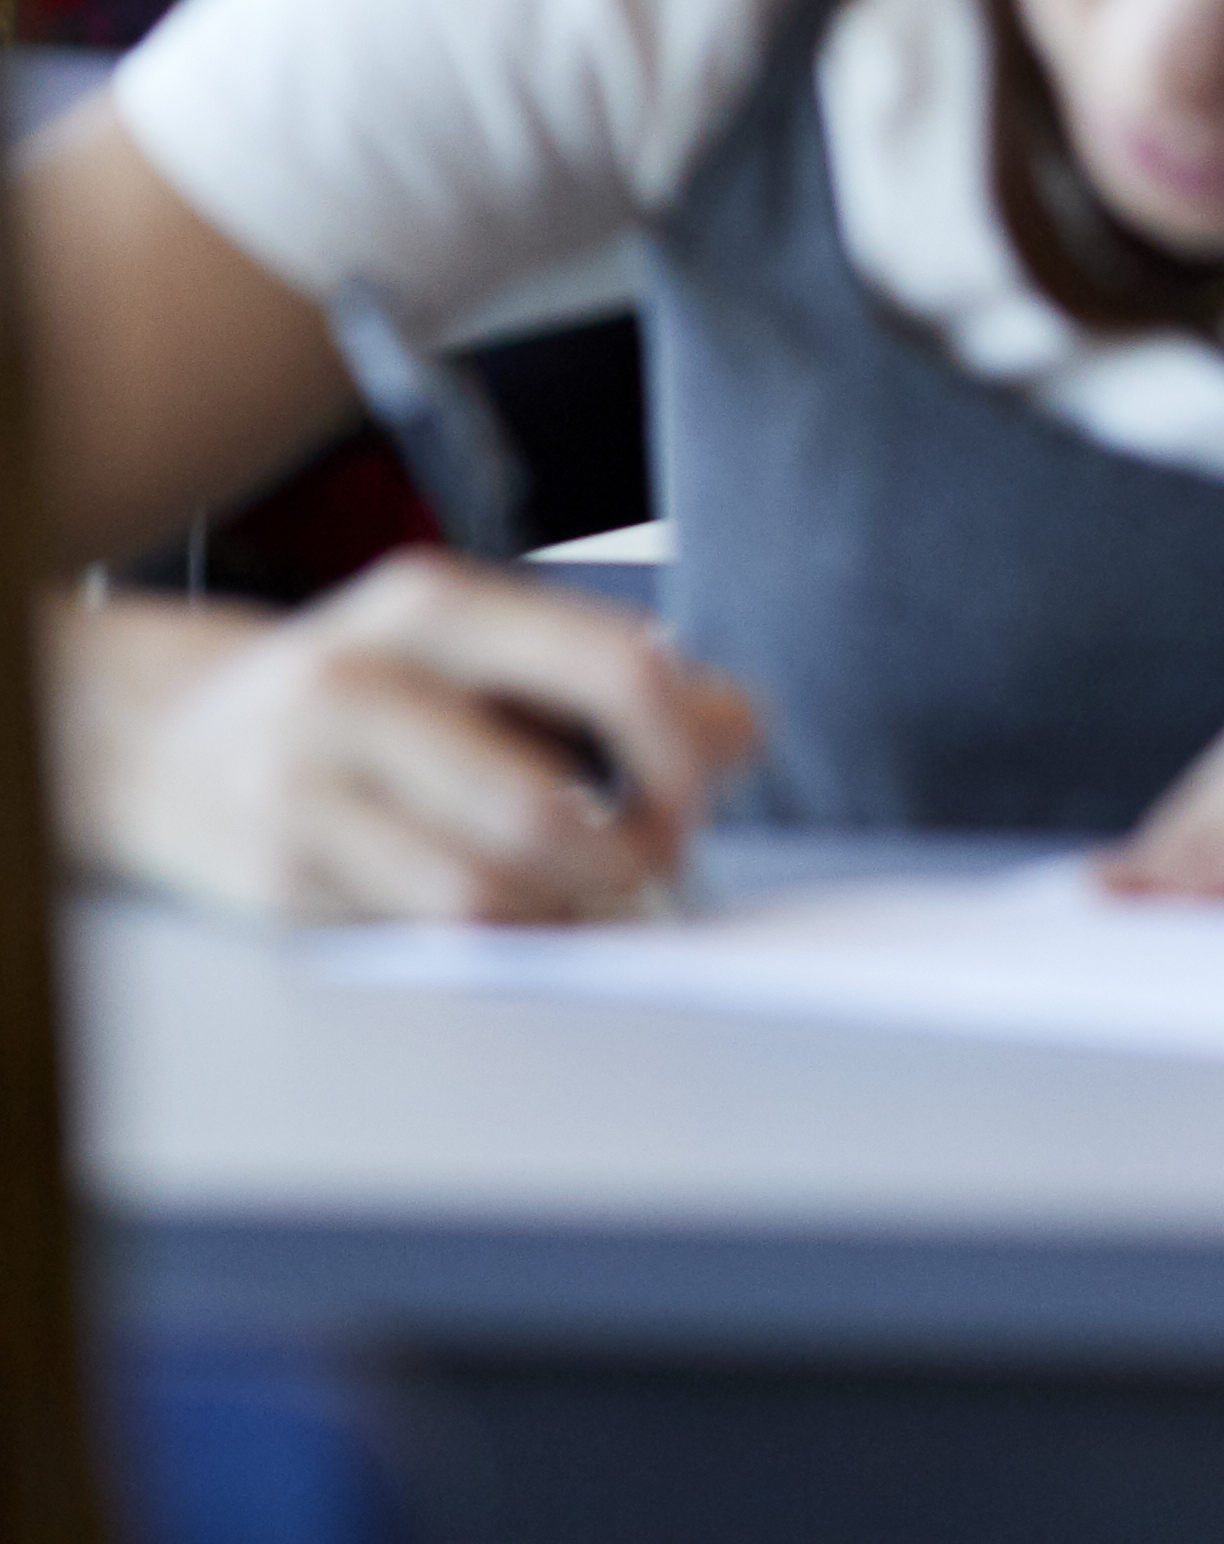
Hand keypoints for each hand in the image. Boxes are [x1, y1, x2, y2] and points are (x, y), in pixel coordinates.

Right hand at [76, 556, 759, 923]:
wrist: (161, 733)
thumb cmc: (363, 690)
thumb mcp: (478, 644)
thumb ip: (611, 677)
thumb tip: (742, 729)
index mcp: (433, 609)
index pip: (615, 673)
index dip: (686, 752)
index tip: (701, 787)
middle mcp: (358, 690)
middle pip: (545, 813)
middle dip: (628, 855)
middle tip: (654, 856)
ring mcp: (307, 792)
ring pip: (486, 894)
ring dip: (568, 908)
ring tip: (588, 885)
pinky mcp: (280, 882)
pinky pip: (427, 934)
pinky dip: (499, 933)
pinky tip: (511, 903)